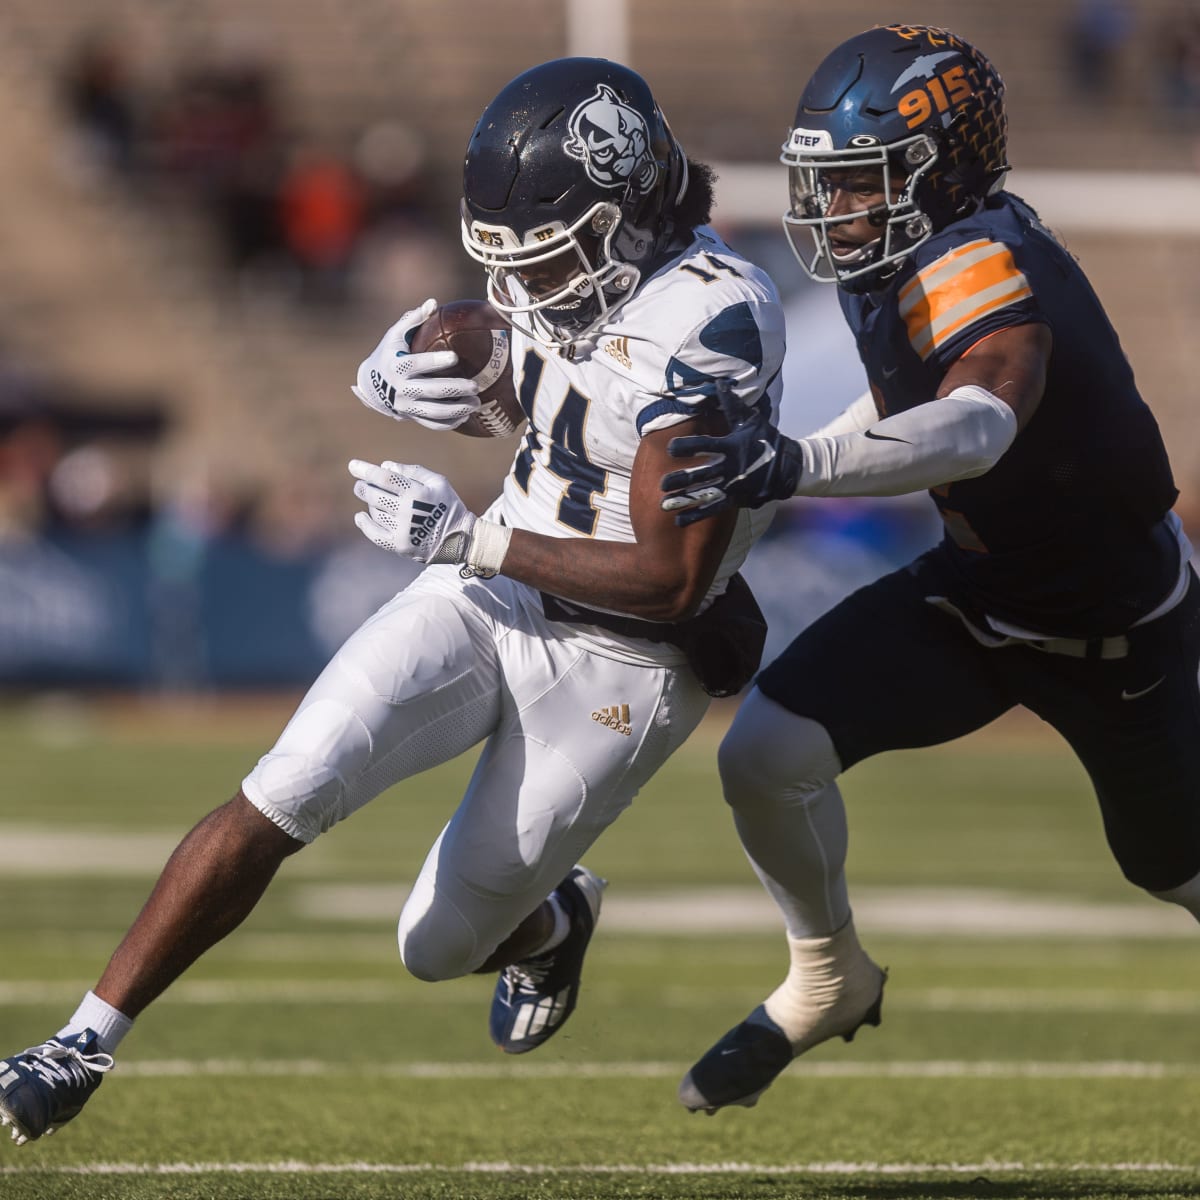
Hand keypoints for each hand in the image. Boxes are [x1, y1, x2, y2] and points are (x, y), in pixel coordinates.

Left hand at [349, 459, 476, 563]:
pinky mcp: (399, 546)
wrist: (460, 539)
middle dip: (363, 487)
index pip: (385, 479)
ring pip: (374, 513)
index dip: (366, 470)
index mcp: (417, 493)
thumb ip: (412, 471)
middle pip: (374, 496)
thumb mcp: (438, 482)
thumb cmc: (448, 505)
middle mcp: (407, 512)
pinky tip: (361, 517)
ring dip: (371, 504)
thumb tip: (385, 466)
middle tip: (361, 485)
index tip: (353, 465)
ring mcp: (402, 530)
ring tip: (376, 502)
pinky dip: (365, 525)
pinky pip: (374, 535)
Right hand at [351, 299, 480, 430]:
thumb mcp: (394, 336)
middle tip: (475, 386)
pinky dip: (449, 423)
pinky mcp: (412, 417)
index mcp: (397, 367)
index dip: (435, 362)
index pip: (416, 365)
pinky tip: (465, 416)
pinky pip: (432, 424)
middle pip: (431, 392)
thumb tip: (433, 303)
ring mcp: (407, 406)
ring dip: (457, 410)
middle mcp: (401, 389)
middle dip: (454, 390)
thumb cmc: (389, 354)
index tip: (455, 357)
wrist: (372, 386)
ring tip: (476, 403)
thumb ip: (413, 320)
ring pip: (434, 412)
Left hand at [659, 379, 802, 524]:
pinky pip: (713, 509)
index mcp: (731, 446)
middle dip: (681, 479)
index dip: (687, 446)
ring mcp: (733, 485)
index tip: (670, 448)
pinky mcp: (736, 499)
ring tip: (663, 505)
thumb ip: (732, 404)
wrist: (789, 466)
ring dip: (684, 499)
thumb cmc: (766, 439)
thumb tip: (719, 382)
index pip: (705, 445)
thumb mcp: (751, 420)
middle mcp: (730, 467)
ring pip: (705, 494)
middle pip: (702, 474)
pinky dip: (696, 515)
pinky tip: (678, 520)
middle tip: (662, 483)